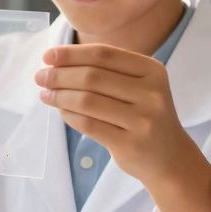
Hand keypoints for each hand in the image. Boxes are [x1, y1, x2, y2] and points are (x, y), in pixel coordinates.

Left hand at [35, 43, 210, 211]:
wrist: (170, 158)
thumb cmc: (144, 116)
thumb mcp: (138, 87)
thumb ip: (105, 72)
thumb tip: (56, 62)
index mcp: (152, 70)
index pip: (104, 54)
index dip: (72, 53)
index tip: (48, 56)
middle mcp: (152, 92)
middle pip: (92, 76)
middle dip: (60, 74)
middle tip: (40, 77)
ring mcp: (143, 119)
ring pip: (87, 100)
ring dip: (59, 96)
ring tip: (45, 94)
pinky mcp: (130, 143)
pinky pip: (89, 125)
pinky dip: (69, 116)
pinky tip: (60, 112)